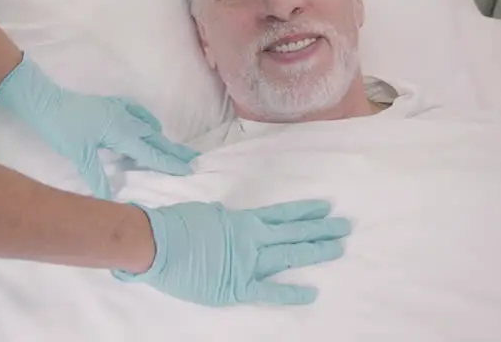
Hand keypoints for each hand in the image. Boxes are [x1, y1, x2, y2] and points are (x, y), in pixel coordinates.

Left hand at [0, 55, 197, 197]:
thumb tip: (110, 199)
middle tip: (191, 160)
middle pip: (155, 138)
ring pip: (146, 124)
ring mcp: (118, 109)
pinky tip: (145, 125)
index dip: (168, 162)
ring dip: (159, 137)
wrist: (46, 101)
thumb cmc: (62, 128)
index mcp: (120, 132)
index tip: (187, 170)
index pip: (150, 152)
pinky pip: (136, 111)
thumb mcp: (80, 156)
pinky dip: (145, 120)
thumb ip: (97, 178)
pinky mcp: (110, 104)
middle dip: (172, 150)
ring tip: (170, 148)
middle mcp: (124, 119)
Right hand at [114, 200, 351, 305]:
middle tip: (344, 226)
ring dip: (314, 250)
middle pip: (293, 233)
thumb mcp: (204, 213)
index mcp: (242, 221)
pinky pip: (269, 291)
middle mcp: (251, 239)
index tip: (324, 207)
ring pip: (289, 255)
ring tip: (337, 246)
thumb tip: (227, 217)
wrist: (156, 244)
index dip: (303, 211)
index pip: (281, 215)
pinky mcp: (237, 286)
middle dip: (320, 229)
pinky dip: (291, 292)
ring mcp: (247, 263)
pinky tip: (311, 292)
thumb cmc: (175, 226)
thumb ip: (221, 218)